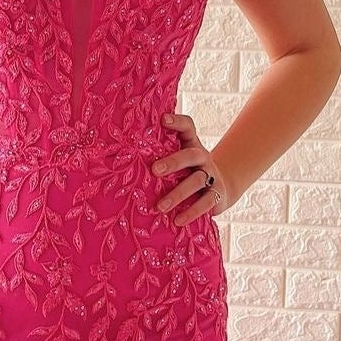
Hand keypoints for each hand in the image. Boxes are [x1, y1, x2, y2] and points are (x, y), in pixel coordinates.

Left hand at [152, 111, 230, 226]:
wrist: (220, 189)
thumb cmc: (187, 173)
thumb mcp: (177, 162)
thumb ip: (158, 156)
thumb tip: (120, 156)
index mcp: (191, 144)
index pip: (187, 127)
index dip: (177, 121)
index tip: (162, 119)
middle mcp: (202, 157)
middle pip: (191, 155)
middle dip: (173, 162)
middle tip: (154, 170)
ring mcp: (211, 176)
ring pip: (197, 181)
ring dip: (178, 194)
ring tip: (160, 207)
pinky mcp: (217, 195)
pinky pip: (206, 203)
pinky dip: (192, 212)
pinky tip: (178, 220)